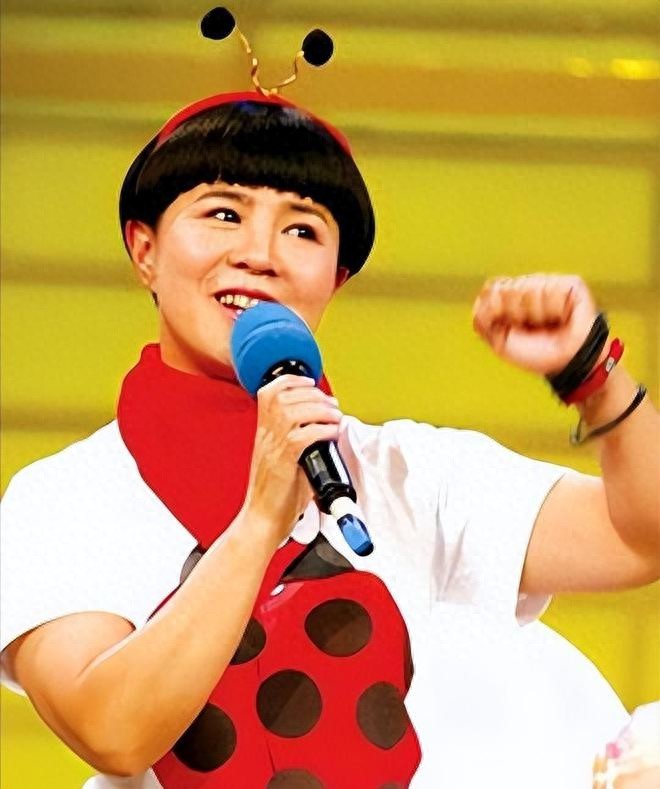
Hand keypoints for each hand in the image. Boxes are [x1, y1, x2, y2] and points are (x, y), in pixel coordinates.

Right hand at [242, 374, 341, 543]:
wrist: (262, 521)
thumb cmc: (276, 496)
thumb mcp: (285, 460)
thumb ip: (300, 442)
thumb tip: (327, 429)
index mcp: (263, 433)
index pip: (269, 392)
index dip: (291, 380)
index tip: (310, 382)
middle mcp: (265, 436)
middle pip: (283, 396)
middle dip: (312, 393)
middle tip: (331, 403)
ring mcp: (272, 448)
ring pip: (292, 412)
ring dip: (319, 409)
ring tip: (334, 416)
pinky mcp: (283, 462)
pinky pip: (303, 436)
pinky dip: (322, 429)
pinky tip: (332, 433)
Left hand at [472, 274, 597, 374]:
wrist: (567, 361)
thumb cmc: (536, 353)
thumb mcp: (500, 341)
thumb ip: (483, 319)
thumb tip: (479, 299)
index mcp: (510, 298)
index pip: (491, 289)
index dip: (495, 309)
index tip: (508, 326)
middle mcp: (529, 286)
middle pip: (507, 288)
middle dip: (515, 313)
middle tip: (530, 328)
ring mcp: (549, 284)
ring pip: (527, 289)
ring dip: (535, 314)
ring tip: (547, 324)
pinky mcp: (569, 284)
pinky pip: (550, 291)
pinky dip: (552, 309)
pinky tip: (561, 317)